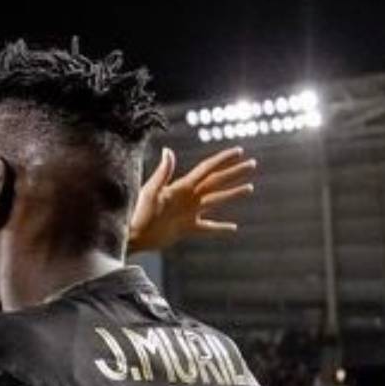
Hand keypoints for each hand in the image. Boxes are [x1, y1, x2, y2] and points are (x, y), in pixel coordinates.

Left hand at [127, 147, 256, 252]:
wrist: (132, 235)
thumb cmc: (138, 212)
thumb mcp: (151, 191)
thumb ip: (163, 173)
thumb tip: (168, 151)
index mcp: (182, 186)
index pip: (207, 169)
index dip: (223, 159)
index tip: (239, 151)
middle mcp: (189, 197)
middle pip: (217, 182)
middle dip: (234, 173)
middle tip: (252, 164)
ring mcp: (189, 212)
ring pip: (217, 201)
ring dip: (233, 194)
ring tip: (250, 188)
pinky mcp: (187, 228)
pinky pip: (208, 227)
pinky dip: (220, 228)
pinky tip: (233, 228)